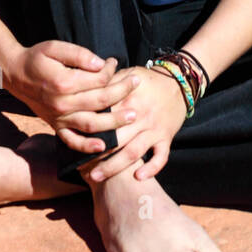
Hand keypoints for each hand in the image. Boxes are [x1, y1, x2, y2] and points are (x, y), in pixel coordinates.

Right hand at [6, 40, 141, 155]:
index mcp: (64, 82)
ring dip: (114, 122)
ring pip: (92, 124)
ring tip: (133, 115)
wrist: (15, 74)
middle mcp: (62, 103)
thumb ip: (78, 54)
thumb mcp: (54, 47)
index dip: (110, 70)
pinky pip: (72, 141)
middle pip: (100, 100)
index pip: (97, 79)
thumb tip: (100, 64)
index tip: (116, 62)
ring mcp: (59, 117)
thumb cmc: (36, 58)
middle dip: (122, 92)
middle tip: (137, 83)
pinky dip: (87, 146)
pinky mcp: (56, 126)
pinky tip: (103, 146)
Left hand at [82, 65, 187, 183]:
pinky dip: (151, 168)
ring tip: (96, 176)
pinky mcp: (166, 137)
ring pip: (133, 152)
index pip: (103, 118)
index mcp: (127, 100)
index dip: (87, 130)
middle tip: (79, 166)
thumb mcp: (128, 74)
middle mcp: (140, 116)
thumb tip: (84, 91)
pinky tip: (138, 177)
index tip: (72, 141)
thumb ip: (108, 83)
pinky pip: (160, 156)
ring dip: (114, 167)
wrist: (179, 82)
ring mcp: (153, 128)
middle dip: (96, 155)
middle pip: (115, 140)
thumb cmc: (149, 80)